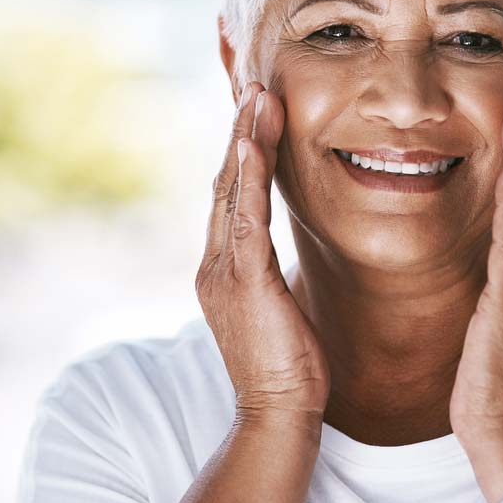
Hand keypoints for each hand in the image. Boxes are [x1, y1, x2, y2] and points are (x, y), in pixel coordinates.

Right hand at [196, 81, 330, 421]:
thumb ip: (268, 273)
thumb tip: (275, 253)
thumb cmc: (288, 367)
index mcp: (223, 268)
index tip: (257, 112)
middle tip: (254, 86)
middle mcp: (214, 263)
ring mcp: (224, 272)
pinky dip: (246, 177)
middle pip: (224, 182)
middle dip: (239, 132)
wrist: (277, 416)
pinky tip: (251, 142)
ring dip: (244, 139)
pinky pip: (245, 218)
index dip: (241, 151)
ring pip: (230, 190)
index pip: (230, 196)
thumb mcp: (276, 308)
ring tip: (257, 96)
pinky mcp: (244, 282)